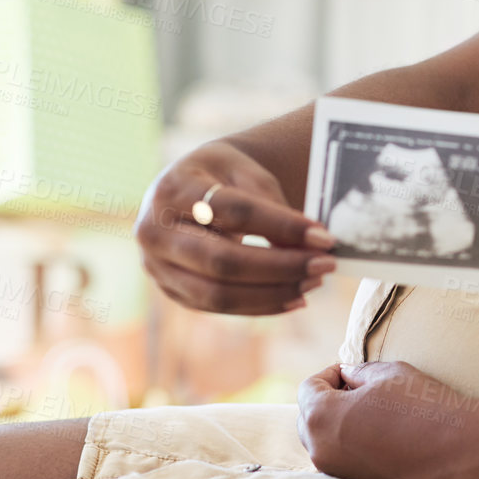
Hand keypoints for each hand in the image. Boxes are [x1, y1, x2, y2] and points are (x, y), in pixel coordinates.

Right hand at [133, 138, 336, 315]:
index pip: (233, 211)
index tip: (323, 236)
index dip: (281, 226)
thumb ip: (273, 206)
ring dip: (273, 293)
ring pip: (218, 293)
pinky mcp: (171, 290)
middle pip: (222, 261)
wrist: (190, 187)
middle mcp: (153, 231)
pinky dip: (260, 305)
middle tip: (325, 264)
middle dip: (280, 267)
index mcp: (172, 188)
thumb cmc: (224, 175)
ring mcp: (157, 266)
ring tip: (314, 282)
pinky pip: (218, 307)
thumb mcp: (246, 172)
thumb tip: (309, 249)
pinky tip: (294, 297)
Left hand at [296, 361, 465, 478]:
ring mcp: (336, 472)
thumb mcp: (387, 374)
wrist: (457, 450)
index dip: (331, 373)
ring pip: (322, 438)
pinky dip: (349, 441)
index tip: (356, 372)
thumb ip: (357, 373)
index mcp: (322, 417)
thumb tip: (346, 377)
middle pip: (309, 415)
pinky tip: (379, 432)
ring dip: (338, 421)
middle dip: (330, 398)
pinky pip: (339, 457)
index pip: (309, 388)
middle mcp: (320, 449)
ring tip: (373, 410)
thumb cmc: (421, 406)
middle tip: (362, 389)